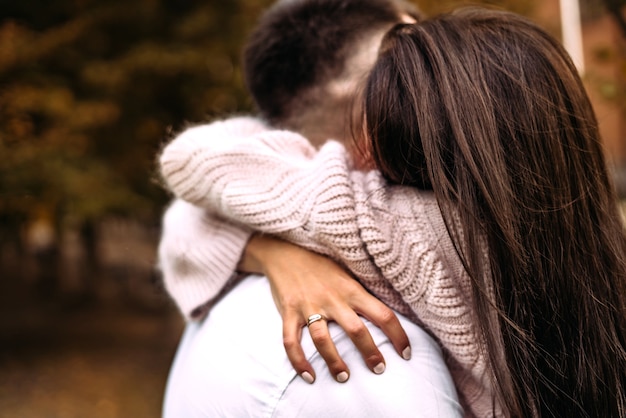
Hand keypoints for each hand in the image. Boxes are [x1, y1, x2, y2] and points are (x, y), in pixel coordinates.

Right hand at [238, 235, 410, 383]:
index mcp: (351, 290)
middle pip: (356, 330)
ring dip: (334, 362)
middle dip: (370, 353)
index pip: (382, 314)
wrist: (285, 252)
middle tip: (379, 369)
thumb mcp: (346, 274)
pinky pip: (291, 341)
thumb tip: (386, 317)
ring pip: (323, 340)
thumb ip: (361, 294)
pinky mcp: (289, 312)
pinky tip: (309, 376)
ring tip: (344, 378)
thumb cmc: (321, 265)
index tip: (406, 353)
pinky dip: (299, 361)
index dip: (398, 336)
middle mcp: (332, 299)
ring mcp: (309, 306)